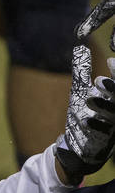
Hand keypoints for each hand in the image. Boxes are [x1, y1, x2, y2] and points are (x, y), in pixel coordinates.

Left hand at [55, 45, 114, 184]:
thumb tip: (80, 48)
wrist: (80, 144)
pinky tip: (85, 120)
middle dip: (112, 88)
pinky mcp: (103, 138)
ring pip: (112, 114)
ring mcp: (112, 124)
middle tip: (99, 81)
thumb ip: (82, 71)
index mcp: (113, 96)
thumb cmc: (83, 113)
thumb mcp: (80, 91)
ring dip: (103, 106)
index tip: (110, 61)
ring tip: (89, 99)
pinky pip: (103, 132)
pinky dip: (95, 126)